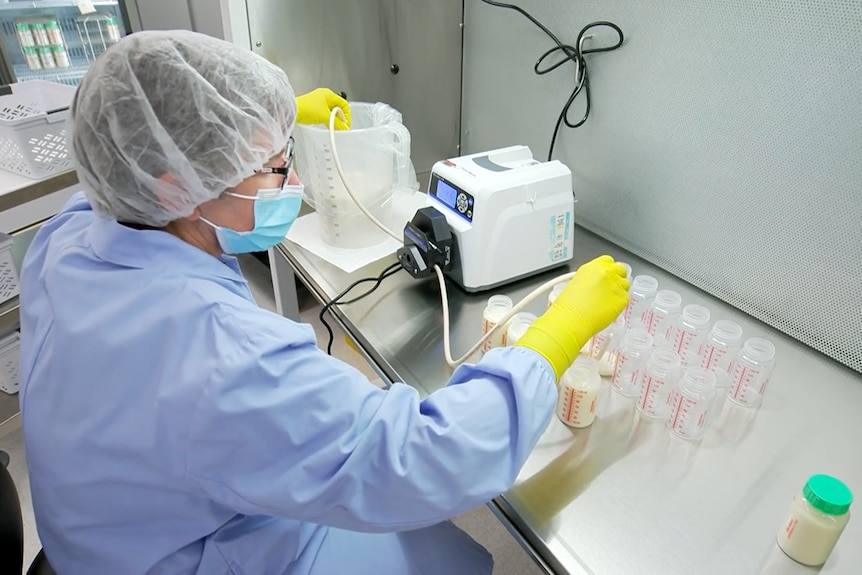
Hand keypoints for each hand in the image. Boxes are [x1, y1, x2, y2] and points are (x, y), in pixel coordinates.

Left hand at [295, 88, 350, 129]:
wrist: (292, 111)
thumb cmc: (306, 109)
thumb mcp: (325, 117)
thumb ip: (337, 123)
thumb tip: (344, 128)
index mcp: (328, 94)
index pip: (344, 104)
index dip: (347, 115)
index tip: (346, 124)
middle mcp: (323, 96)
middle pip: (338, 108)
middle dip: (340, 118)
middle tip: (341, 127)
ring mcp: (318, 102)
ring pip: (331, 112)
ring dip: (333, 120)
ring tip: (333, 127)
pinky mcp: (312, 108)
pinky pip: (324, 114)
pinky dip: (327, 120)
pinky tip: (326, 125)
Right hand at [516, 255, 629, 378]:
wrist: (571, 319)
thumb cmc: (567, 305)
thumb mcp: (576, 283)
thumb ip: (590, 279)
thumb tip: (597, 284)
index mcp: (593, 266)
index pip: (608, 260)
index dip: (608, 269)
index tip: (606, 275)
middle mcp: (606, 272)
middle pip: (621, 269)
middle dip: (617, 277)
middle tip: (610, 288)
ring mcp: (616, 285)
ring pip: (626, 284)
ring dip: (620, 290)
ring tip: (608, 300)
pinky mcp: (622, 299)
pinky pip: (626, 298)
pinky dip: (620, 303)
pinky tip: (609, 309)